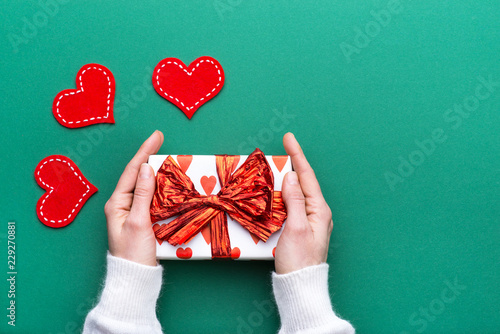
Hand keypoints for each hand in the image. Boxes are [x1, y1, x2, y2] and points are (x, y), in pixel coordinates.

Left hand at [104, 130, 163, 266]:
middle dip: (149, 157)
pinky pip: (151, 197)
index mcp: (117, 203)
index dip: (145, 151)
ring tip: (167, 157)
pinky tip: (168, 182)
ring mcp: (132, 212)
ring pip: (146, 185)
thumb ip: (144, 194)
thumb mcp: (140, 222)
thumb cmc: (134, 253)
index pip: (132, 170)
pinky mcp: (142, 219)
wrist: (135, 278)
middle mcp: (123, 205)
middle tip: (162, 141)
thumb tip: (147, 168)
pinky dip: (161, 187)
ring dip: (156, 171)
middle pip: (138, 175)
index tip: (157, 136)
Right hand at [274, 133, 333, 274]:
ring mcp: (309, 220)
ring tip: (275, 165)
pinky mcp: (300, 227)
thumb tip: (289, 177)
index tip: (289, 138)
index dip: (297, 155)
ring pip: (296, 192)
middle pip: (302, 181)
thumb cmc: (298, 260)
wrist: (299, 285)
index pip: (306, 176)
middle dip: (292, 163)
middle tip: (281, 148)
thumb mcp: (295, 227)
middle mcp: (317, 212)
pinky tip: (275, 190)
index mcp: (319, 209)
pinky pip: (291, 203)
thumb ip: (294, 200)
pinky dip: (282, 193)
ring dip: (286, 177)